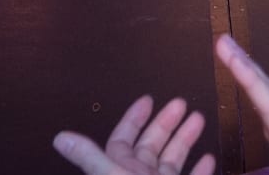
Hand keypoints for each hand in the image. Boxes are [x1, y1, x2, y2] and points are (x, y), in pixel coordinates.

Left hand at [53, 95, 213, 174]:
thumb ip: (89, 157)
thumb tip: (60, 138)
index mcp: (120, 172)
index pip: (125, 140)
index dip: (134, 118)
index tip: (147, 100)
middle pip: (152, 146)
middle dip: (165, 123)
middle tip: (180, 103)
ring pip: (174, 162)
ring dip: (185, 140)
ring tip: (197, 120)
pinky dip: (200, 171)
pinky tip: (208, 160)